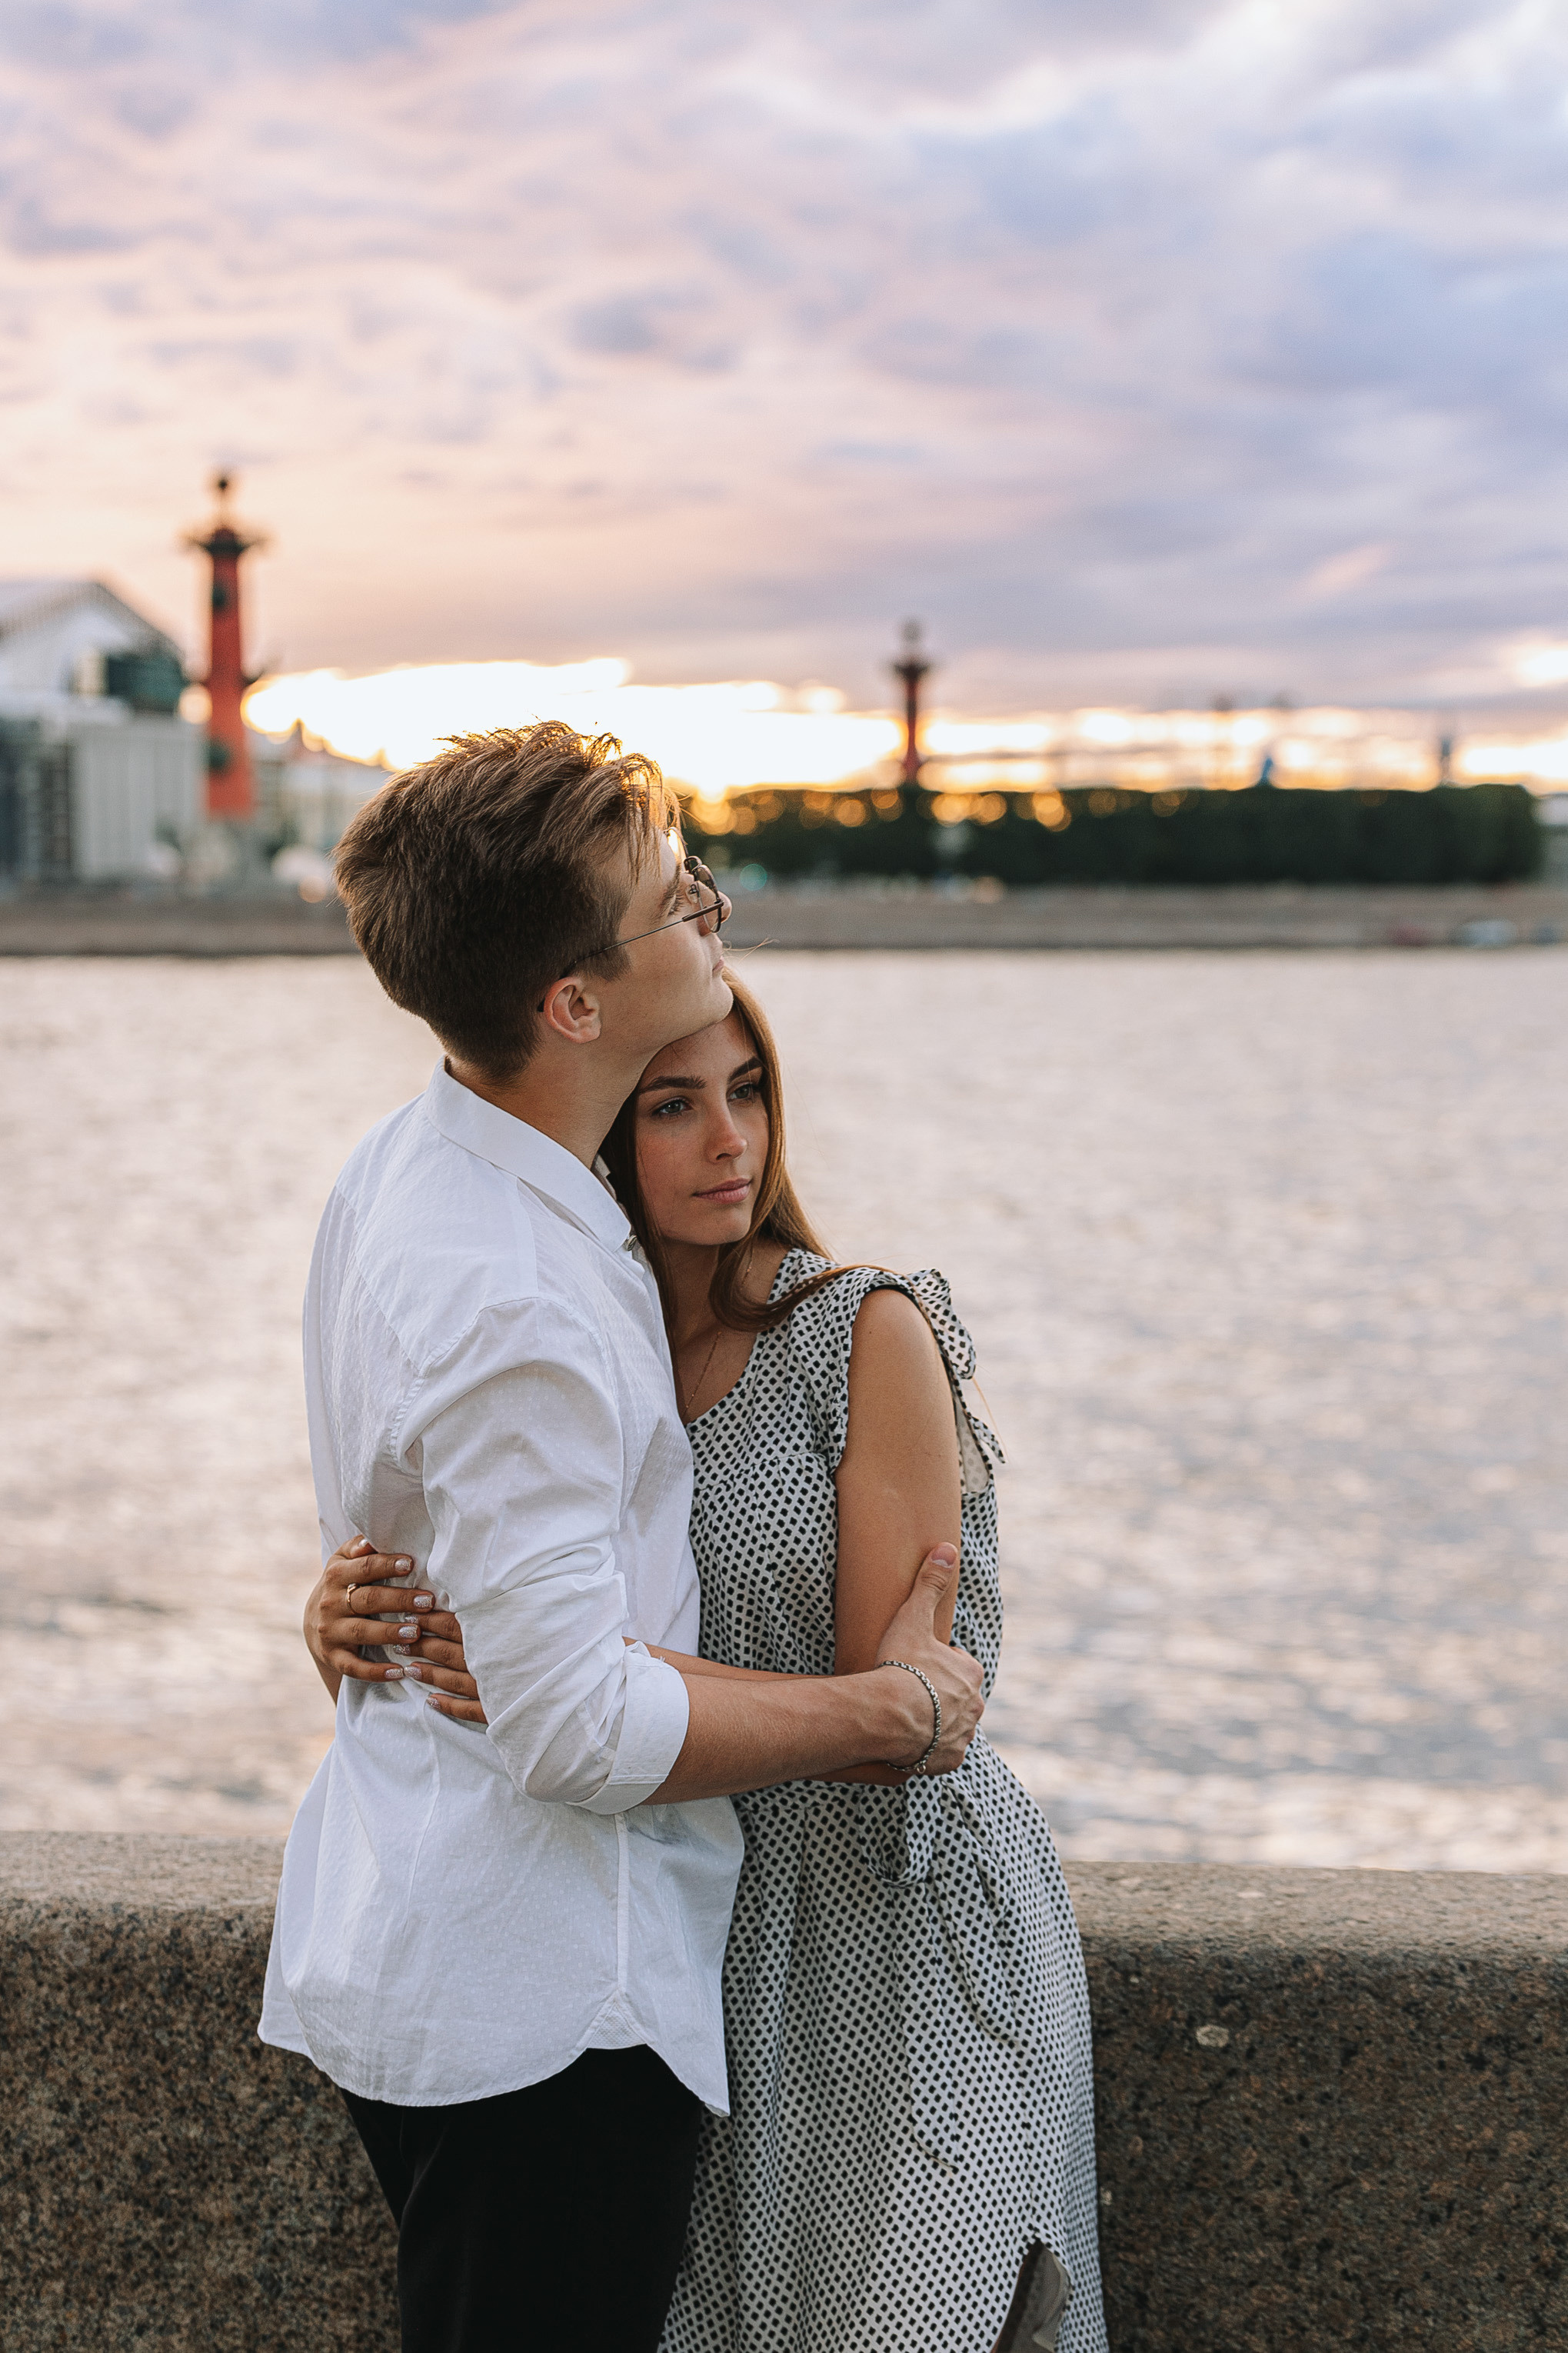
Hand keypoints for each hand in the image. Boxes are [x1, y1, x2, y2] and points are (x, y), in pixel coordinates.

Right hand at [305, 1536, 487, 1724]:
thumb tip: (371, 1537)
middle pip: (368, 1600)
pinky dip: (376, 1671)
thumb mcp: (342, 1562)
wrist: (314, 1623)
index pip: (364, 1568)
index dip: (387, 1565)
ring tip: (416, 1632)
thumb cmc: (342, 1585)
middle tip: (428, 1601)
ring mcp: (330, 1632)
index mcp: (335, 1575)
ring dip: (389, 1632)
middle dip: (399, 1600)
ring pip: (362, 1632)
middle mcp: (330, 1603)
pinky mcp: (333, 1657)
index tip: (411, 1564)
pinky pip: (355, 1667)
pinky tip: (399, 1670)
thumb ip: (358, 1548)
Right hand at [872, 1545, 983, 1774]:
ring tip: (908, 1717)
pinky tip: (911, 1743)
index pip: (958, 1664)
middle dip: (939, 1694)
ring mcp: (964, 1734)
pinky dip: (931, 1749)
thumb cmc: (903, 1666)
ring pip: (953, 1725)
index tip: (916, 1665)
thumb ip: (930, 1584)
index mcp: (971, 1672)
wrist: (891, 1715)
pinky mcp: (950, 1759)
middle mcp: (976, 1705)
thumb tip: (947, 1548)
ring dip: (936, 1722)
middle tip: (910, 1690)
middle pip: (958, 1696)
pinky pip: (943, 1754)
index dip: (937, 1663)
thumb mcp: (914, 1618)